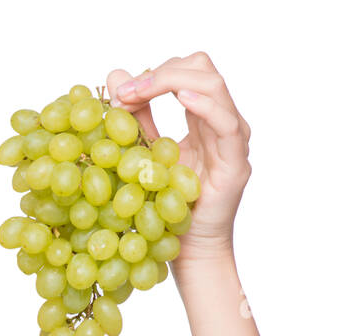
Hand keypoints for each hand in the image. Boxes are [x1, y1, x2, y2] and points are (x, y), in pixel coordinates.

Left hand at [106, 52, 250, 263]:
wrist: (188, 252)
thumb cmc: (169, 209)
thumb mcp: (145, 156)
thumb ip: (135, 118)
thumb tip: (114, 76)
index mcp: (203, 119)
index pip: (187, 72)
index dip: (153, 73)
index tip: (119, 91)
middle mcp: (222, 123)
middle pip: (203, 69)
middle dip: (161, 72)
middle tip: (126, 93)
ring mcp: (232, 141)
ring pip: (214, 86)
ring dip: (172, 82)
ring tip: (140, 92)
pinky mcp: (235, 163)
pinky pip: (226, 124)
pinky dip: (205, 106)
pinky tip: (182, 99)